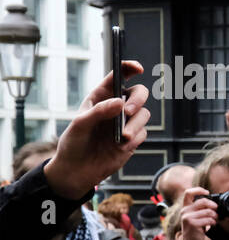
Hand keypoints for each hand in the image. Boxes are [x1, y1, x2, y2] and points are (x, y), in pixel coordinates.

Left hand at [43, 61, 150, 199]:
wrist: (78, 171)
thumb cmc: (74, 144)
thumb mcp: (80, 125)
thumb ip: (99, 112)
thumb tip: (121, 102)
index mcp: (101, 97)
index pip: (118, 77)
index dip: (129, 68)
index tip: (138, 68)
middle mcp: (116, 107)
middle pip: (139, 93)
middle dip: (138, 100)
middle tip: (128, 111)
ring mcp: (126, 123)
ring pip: (144, 115)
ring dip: (135, 125)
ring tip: (122, 137)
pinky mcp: (133, 139)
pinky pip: (143, 133)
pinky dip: (135, 139)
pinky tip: (121, 147)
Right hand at [178, 186, 217, 239]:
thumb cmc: (196, 228)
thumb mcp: (196, 216)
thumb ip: (200, 208)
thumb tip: (214, 202)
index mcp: (185, 207)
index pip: (188, 193)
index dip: (198, 190)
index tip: (207, 192)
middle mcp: (184, 211)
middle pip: (203, 201)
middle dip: (213, 205)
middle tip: (217, 210)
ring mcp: (187, 217)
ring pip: (208, 211)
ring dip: (215, 216)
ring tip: (215, 219)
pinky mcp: (192, 224)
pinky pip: (208, 219)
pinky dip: (213, 222)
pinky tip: (212, 225)